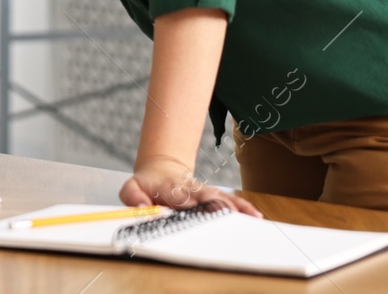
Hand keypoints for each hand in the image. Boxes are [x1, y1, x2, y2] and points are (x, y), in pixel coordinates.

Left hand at [119, 156, 261, 217]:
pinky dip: (242, 207)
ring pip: (221, 198)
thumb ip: (133, 196)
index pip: (181, 197)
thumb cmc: (148, 184)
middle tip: (231, 220)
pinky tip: (255, 215)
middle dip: (218, 208)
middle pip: (206, 198)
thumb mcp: (132, 187)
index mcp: (171, 188)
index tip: (198, 213)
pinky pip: (229, 200)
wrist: (162, 169)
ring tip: (251, 219)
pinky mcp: (213, 196)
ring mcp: (204, 192)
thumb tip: (142, 207)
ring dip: (235, 208)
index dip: (189, 205)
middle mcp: (191, 190)